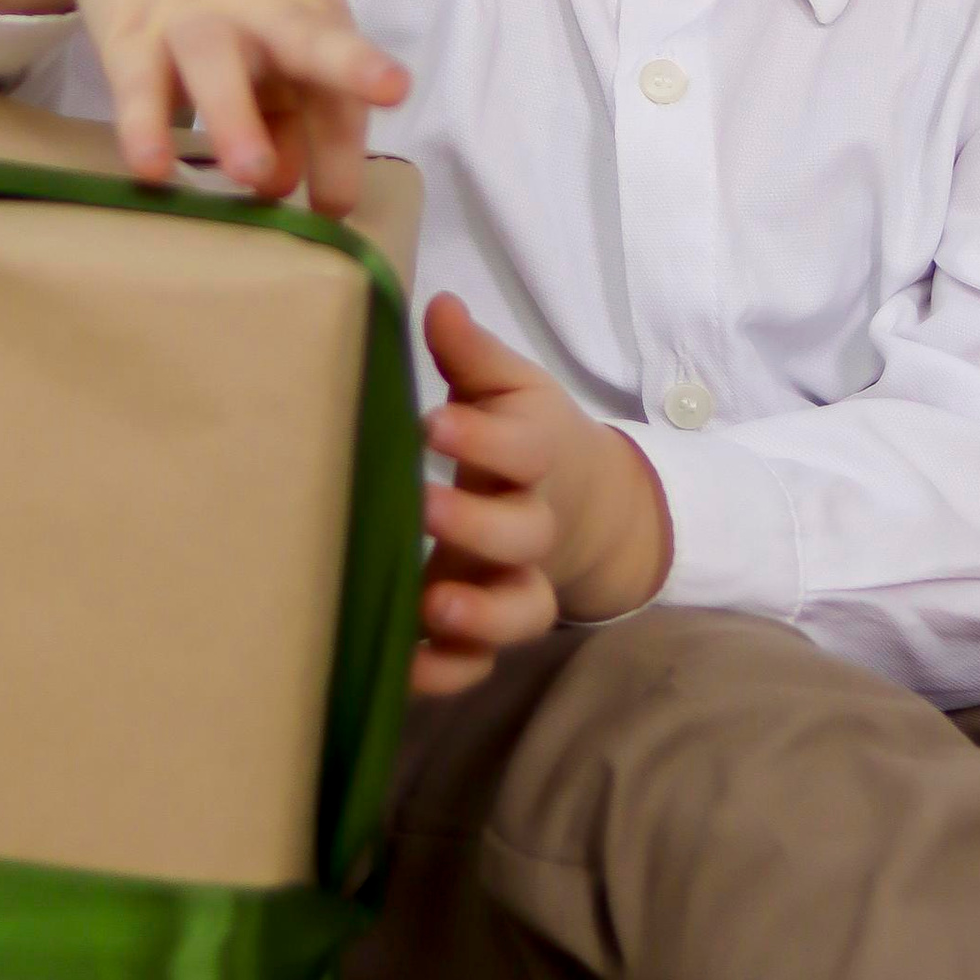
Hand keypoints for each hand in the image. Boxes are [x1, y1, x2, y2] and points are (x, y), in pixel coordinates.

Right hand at [0, 0, 406, 211]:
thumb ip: (288, 99)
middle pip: (311, 41)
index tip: (338, 205)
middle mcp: (261, 7)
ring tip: (251, 174)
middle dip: (344, 81)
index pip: (342, 79)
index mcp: (308, 6)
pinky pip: (138, 82)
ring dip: (238, 120)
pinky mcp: (130, 28)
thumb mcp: (271, 15)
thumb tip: (287, 184)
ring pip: (219, 65)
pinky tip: (150, 166)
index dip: (345, 144)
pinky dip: (143, 123)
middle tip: (345, 161)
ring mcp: (194, 15)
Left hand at [411, 293, 672, 698]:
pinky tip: (403, 669)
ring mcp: (512, 585)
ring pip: (519, 611)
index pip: (524, 448)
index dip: (483, 440)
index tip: (433, 424)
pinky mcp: (486, 630)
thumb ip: (472, 355)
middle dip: (477, 526)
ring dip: (480, 615)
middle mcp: (530, 526)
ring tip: (433, 609)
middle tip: (425, 508)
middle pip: (523, 536)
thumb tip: (438, 304)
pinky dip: (449, 675)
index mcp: (534, 456)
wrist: (575, 506)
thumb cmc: (519, 434)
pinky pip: (481, 664)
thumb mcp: (505, 387)